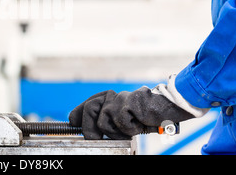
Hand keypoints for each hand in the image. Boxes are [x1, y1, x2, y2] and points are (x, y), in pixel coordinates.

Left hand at [69, 87, 195, 139]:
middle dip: (89, 128)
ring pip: (102, 120)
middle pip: (90, 110)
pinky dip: (127, 129)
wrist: (164, 110)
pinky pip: (118, 123)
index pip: (88, 104)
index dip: (77, 113)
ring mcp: (119, 99)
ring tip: (125, 130)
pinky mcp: (128, 103)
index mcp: (108, 98)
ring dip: (112, 131)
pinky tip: (136, 125)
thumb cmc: (143, 116)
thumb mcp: (120, 119)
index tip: (71, 121)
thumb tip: (86, 129)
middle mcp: (111, 96)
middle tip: (95, 137)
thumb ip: (106, 120)